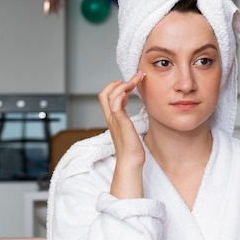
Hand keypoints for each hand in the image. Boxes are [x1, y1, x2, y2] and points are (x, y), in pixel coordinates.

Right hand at [98, 72, 145, 197]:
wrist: (131, 162)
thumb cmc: (132, 149)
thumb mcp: (130, 130)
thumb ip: (127, 120)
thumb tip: (132, 113)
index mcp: (113, 119)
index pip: (107, 97)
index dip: (117, 87)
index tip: (131, 83)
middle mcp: (111, 118)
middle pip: (104, 93)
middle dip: (117, 82)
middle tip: (135, 78)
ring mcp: (114, 120)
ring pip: (109, 95)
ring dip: (123, 84)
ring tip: (136, 81)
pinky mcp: (121, 123)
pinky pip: (116, 104)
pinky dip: (121, 94)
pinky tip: (131, 91)